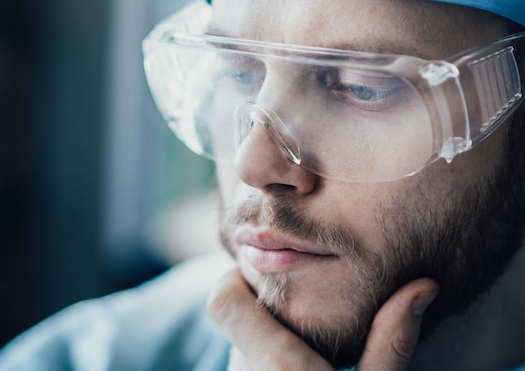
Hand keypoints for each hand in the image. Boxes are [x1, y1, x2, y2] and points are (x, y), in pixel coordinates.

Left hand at [207, 269, 438, 370]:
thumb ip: (391, 343)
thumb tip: (422, 286)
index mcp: (277, 369)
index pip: (222, 301)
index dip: (236, 283)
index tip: (269, 283)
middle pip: (233, 320)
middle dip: (261, 313)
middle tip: (298, 321)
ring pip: (236, 346)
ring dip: (260, 342)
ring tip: (297, 354)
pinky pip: (242, 366)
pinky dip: (259, 362)